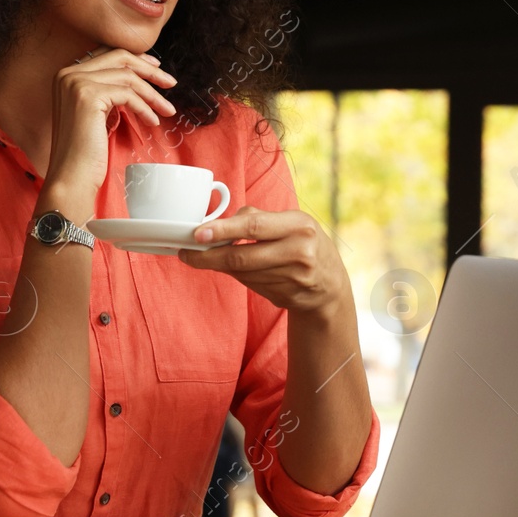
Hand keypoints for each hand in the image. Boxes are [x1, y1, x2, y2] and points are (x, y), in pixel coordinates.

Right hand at [41, 46, 176, 201]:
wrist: (71, 176)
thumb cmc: (84, 152)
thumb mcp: (94, 112)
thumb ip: (104, 91)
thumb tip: (133, 77)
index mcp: (66, 75)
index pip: (107, 54)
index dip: (135, 58)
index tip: (155, 67)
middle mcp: (67, 74)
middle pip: (119, 58)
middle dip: (149, 69)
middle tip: (170, 83)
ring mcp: (76, 83)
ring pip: (127, 76)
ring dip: (152, 94)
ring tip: (167, 110)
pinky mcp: (88, 96)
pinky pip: (128, 94)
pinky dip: (145, 108)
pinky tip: (152, 121)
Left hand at [177, 206, 351, 316]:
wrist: (331, 285)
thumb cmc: (305, 243)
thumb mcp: (293, 222)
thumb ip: (260, 219)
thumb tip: (220, 223)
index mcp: (300, 225)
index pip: (254, 226)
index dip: (223, 230)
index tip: (198, 233)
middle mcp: (299, 252)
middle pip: (242, 257)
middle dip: (208, 256)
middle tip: (186, 253)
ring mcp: (293, 278)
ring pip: (242, 273)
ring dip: (219, 266)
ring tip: (204, 258)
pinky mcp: (285, 297)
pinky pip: (250, 285)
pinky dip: (236, 276)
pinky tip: (233, 269)